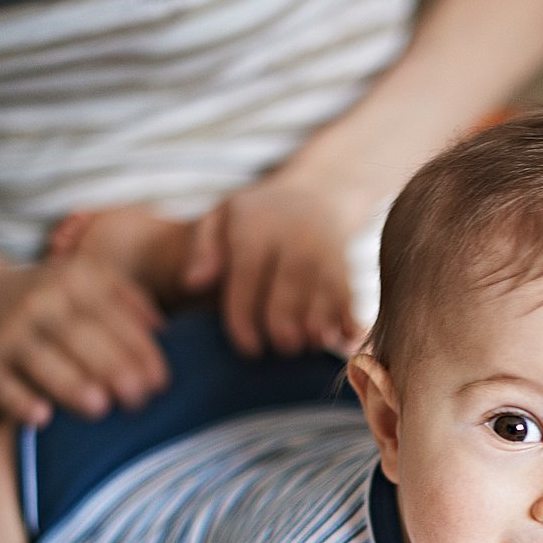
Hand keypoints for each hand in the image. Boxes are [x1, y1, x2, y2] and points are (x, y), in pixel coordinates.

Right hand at [0, 255, 166, 425]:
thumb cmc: (52, 301)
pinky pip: (3, 385)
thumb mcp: (86, 282)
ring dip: (70, 383)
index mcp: (72, 281)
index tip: (159, 381)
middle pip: (79, 336)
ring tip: (98, 406)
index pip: (110, 315)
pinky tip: (42, 417)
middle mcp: (38, 304)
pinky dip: (19, 401)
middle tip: (137, 397)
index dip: (137, 349)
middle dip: (111, 367)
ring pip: (42, 360)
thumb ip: (128, 298)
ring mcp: (9, 334)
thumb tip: (161, 327)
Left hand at [182, 169, 360, 357]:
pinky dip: (348, 322)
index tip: (247, 348)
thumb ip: (203, 248)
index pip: (247, 276)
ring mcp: (325, 250)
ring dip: (317, 328)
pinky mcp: (347, 265)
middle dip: (284, 327)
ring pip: (323, 297)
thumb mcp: (223, 217)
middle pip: (289, 291)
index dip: (245, 317)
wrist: (318, 194)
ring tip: (305, 345)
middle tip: (279, 347)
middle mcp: (294, 235)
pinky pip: (349, 296)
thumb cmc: (259, 217)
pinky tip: (341, 339)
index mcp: (256, 225)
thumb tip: (192, 284)